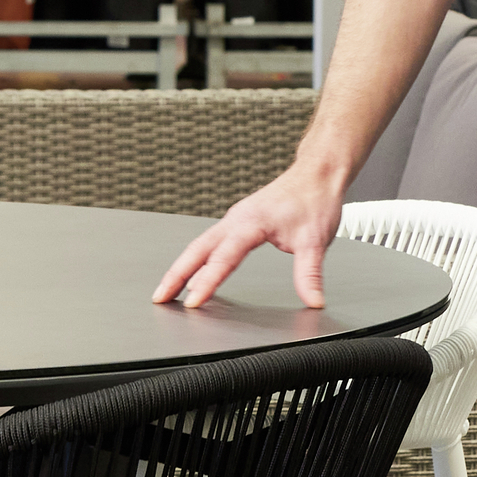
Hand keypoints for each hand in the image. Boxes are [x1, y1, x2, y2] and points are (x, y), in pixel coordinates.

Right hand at [153, 161, 347, 308]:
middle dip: (176, 275)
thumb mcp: (315, 240)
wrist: (317, 174)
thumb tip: (313, 301)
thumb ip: (310, 273)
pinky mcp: (237, 223)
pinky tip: (192, 275)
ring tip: (166, 292)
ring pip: (199, 246)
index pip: (223, 257)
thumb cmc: (314, 200)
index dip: (207, 281)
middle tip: (159, 298)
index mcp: (251, 222)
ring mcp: (234, 220)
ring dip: (181, 268)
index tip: (193, 302)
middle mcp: (236, 220)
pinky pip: (209, 243)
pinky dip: (195, 260)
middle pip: (197, 249)